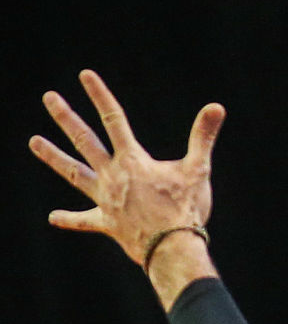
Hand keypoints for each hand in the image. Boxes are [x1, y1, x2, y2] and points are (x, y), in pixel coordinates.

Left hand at [30, 71, 223, 306]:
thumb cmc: (186, 209)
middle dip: (66, 117)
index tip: (84, 76)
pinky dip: (69, 219)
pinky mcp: (107, 223)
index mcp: (133, 161)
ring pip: (73, 173)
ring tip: (34, 142)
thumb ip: (203, 137)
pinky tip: (53, 217)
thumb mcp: (198, 169)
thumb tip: (216, 107)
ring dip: (53, 156)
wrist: (171, 248)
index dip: (100, 96)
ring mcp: (106, 199)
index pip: (114, 120)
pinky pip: (84, 221)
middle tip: (49, 98)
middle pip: (84, 141)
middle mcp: (112, 176)